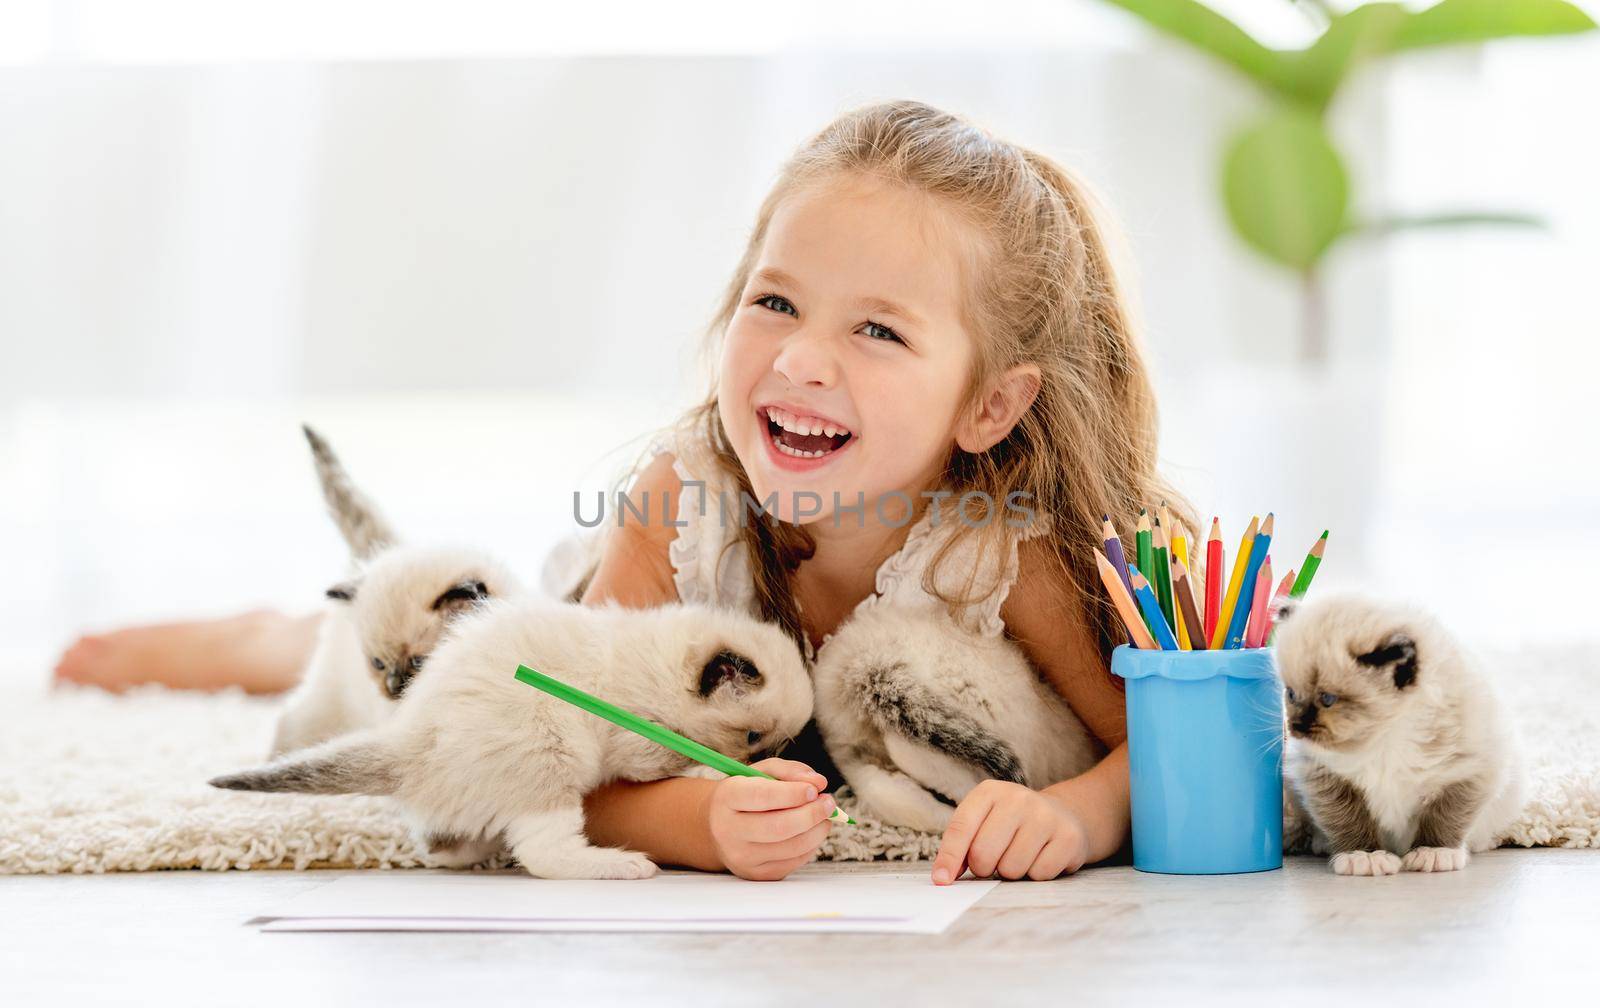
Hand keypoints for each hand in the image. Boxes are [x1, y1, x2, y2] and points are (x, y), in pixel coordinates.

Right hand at [705, 758, 834, 880]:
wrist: (717, 826)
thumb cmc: (744, 794)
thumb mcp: (760, 772)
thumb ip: (789, 771)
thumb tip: (819, 783)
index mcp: (727, 798)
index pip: (762, 797)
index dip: (793, 793)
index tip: (814, 789)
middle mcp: (729, 830)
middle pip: (780, 827)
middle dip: (812, 814)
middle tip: (829, 803)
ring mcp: (742, 857)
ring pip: (792, 847)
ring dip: (817, 830)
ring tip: (824, 816)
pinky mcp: (756, 874)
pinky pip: (794, 861)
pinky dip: (811, 845)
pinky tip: (810, 831)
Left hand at [931, 781, 1088, 883]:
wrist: (1062, 814)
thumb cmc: (1011, 824)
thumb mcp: (983, 822)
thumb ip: (961, 846)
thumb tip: (943, 876)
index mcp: (989, 792)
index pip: (961, 828)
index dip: (949, 858)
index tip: (941, 880)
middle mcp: (1018, 798)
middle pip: (983, 854)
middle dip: (985, 868)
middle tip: (994, 861)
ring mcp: (1046, 816)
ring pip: (1012, 869)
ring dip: (1012, 872)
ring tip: (1021, 855)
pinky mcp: (1068, 837)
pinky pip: (1039, 875)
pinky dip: (1036, 875)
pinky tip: (1041, 857)